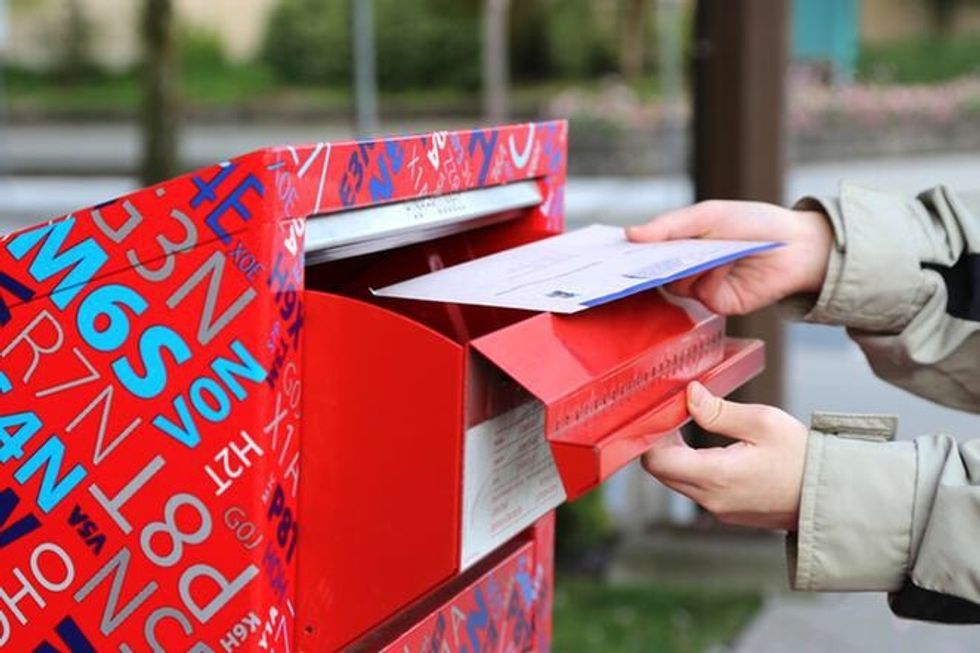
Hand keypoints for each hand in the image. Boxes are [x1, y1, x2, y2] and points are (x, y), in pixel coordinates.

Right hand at [626, 200, 832, 314]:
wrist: (797, 246)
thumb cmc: (754, 223)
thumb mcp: (708, 215)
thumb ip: (670, 225)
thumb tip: (630, 234)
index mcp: (682, 243)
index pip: (647, 251)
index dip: (629, 252)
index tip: (609, 252)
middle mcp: (688, 268)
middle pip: (654, 272)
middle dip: (645, 266)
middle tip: (631, 262)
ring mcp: (702, 287)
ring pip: (674, 286)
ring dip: (684, 268)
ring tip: (700, 253)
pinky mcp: (719, 304)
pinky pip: (700, 295)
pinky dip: (708, 278)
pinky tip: (724, 263)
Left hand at [642, 382, 806, 530]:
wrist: (833, 496)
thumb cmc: (803, 458)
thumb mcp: (763, 422)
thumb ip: (719, 411)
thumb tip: (689, 395)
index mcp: (716, 477)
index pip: (656, 461)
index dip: (652, 435)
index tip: (663, 413)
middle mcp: (711, 499)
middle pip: (662, 472)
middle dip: (661, 442)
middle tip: (674, 415)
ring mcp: (719, 510)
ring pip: (676, 481)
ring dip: (677, 455)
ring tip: (691, 426)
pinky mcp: (728, 512)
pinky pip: (696, 490)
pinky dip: (693, 469)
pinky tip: (708, 449)